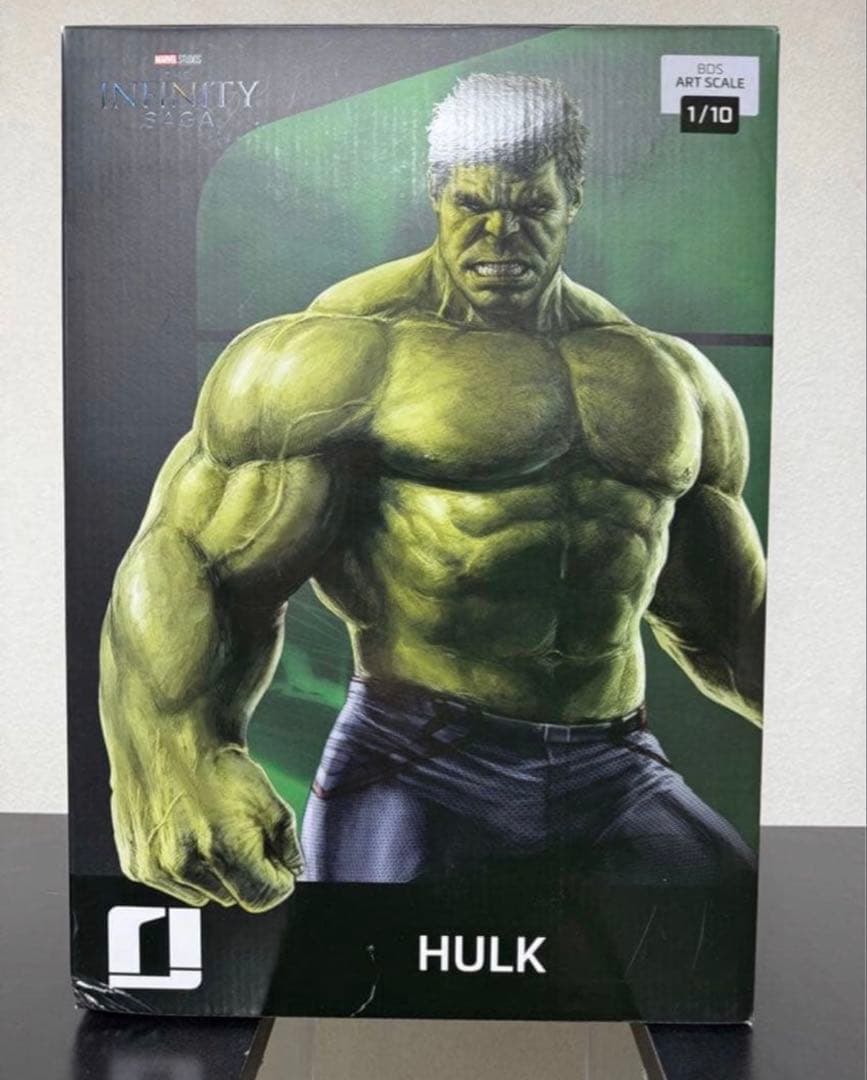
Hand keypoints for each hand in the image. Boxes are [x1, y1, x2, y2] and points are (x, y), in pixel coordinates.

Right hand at [111, 739, 301, 912]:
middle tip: (242, 835)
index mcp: (224, 849)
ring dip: (214, 872)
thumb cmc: (220, 765)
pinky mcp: (137, 865)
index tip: (277, 863)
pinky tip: (185, 831)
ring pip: (204, 894)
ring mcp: (157, 867)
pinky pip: (173, 885)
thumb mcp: (268, 797)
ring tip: (210, 828)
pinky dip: (184, 868)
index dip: (277, 881)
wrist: (169, 736)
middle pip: (234, 897)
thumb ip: (287, 842)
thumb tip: (294, 871)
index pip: (263, 898)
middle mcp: (187, 865)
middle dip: (245, 873)